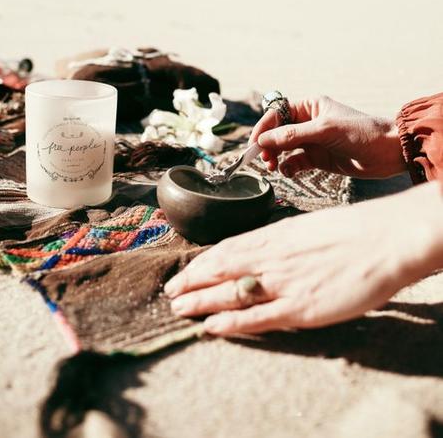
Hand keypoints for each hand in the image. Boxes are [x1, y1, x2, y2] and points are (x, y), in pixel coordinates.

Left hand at [164, 182, 442, 334]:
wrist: (383, 239)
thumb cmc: (353, 231)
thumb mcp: (309, 227)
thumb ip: (284, 241)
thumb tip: (266, 250)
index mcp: (276, 235)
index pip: (227, 248)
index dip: (202, 262)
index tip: (186, 270)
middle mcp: (272, 257)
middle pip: (220, 269)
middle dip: (192, 281)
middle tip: (170, 292)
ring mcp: (283, 283)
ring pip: (229, 292)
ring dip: (200, 300)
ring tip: (178, 308)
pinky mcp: (300, 308)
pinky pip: (256, 317)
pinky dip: (230, 323)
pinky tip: (211, 327)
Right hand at [250, 95, 405, 178]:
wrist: (388, 153)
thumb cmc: (361, 133)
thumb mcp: (325, 131)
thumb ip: (292, 136)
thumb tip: (262, 141)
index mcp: (310, 106)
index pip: (277, 114)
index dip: (264, 128)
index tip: (255, 144)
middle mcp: (309, 122)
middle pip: (277, 132)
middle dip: (268, 145)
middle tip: (264, 159)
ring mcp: (313, 141)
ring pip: (283, 149)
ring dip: (275, 157)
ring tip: (274, 167)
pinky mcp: (318, 159)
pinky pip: (294, 162)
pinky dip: (288, 168)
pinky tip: (289, 172)